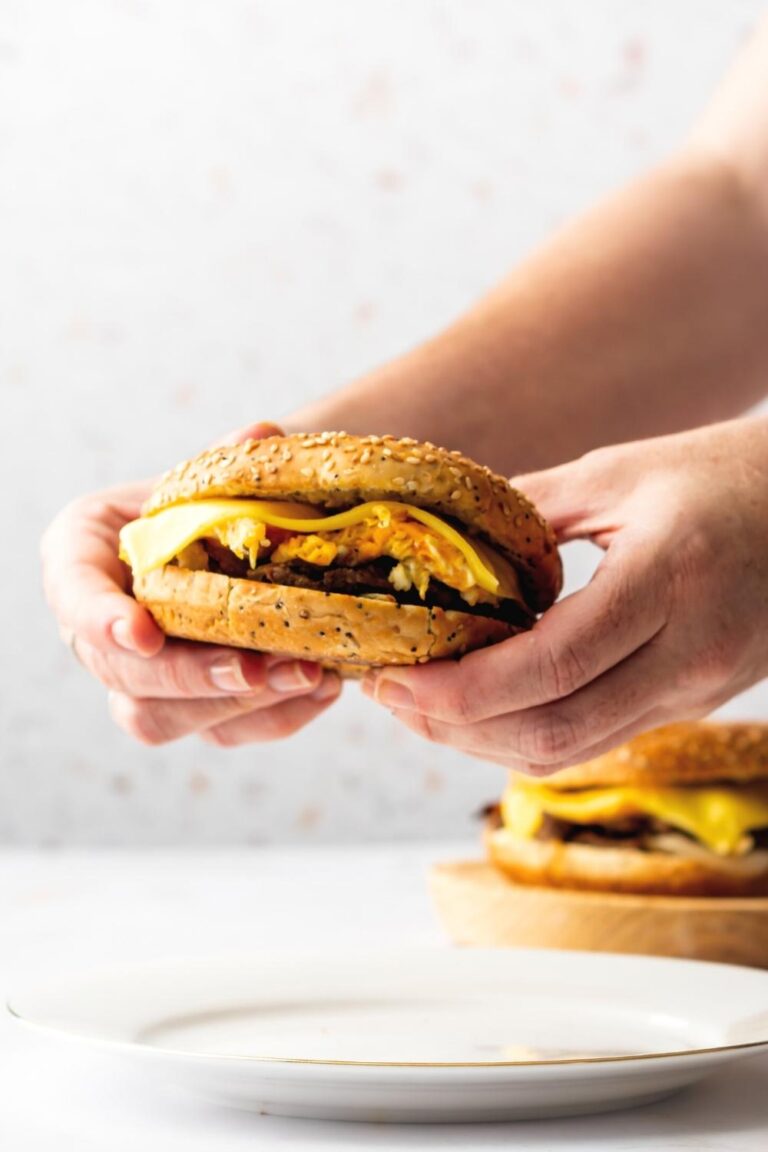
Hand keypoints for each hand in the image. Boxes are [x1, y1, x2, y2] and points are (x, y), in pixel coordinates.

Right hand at [41, 422, 340, 745]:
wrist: (225, 538)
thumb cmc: (200, 501)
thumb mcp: (204, 475)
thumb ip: (226, 461)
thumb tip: (265, 437)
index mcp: (81, 559)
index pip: (73, 594)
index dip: (100, 619)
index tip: (144, 633)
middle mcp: (97, 631)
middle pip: (124, 676)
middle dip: (194, 677)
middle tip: (258, 669)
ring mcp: (139, 678)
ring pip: (164, 720)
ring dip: (238, 706)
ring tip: (308, 675)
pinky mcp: (189, 708)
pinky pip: (221, 732)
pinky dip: (275, 715)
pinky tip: (322, 687)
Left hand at [362, 417, 767, 773]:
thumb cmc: (718, 474)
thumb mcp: (618, 472)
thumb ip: (528, 508)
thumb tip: (441, 538)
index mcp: (668, 579)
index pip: (553, 665)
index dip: (463, 689)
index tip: (395, 677)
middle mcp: (690, 653)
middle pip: (555, 730)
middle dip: (455, 728)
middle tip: (390, 696)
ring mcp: (697, 689)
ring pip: (573, 750)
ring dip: (483, 742)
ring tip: (420, 707)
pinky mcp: (694, 703)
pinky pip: (598, 740)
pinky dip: (528, 733)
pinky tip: (482, 706)